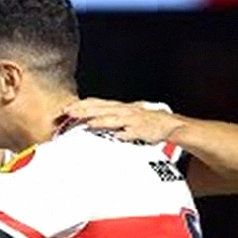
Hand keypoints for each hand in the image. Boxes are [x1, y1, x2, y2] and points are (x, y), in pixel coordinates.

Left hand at [61, 98, 182, 144]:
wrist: (170, 125)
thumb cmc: (149, 122)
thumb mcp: (128, 116)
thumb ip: (112, 119)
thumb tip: (95, 122)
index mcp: (120, 107)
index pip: (97, 103)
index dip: (82, 105)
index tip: (67, 108)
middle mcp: (124, 110)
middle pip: (100, 107)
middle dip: (83, 109)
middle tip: (67, 112)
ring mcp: (132, 118)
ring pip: (111, 117)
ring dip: (97, 118)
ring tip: (83, 120)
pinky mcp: (140, 129)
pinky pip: (128, 130)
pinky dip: (119, 131)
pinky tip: (110, 134)